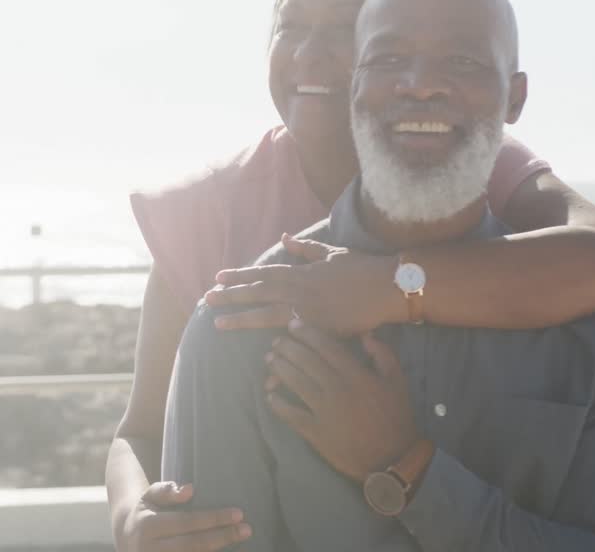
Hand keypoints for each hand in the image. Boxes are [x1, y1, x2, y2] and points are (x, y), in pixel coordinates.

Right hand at [116, 481, 250, 551]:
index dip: (213, 518)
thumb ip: (167, 491)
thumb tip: (190, 490)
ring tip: (241, 545)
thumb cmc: (146, 513)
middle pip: (193, 545)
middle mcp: (151, 548)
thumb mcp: (149, 497)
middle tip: (246, 529)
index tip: (238, 514)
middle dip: (222, 537)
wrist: (126, 540)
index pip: (186, 522)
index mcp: (148, 525)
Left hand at [208, 233, 405, 334]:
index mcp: (300, 272)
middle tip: (206, 299)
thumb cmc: (360, 268)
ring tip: (218, 323)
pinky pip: (293, 341)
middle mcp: (299, 290)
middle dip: (231, 296)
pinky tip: (260, 357)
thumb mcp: (330, 253)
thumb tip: (284, 238)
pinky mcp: (322, 330)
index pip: (263, 273)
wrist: (388, 287)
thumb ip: (304, 248)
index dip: (240, 275)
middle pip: (258, 292)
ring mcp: (309, 311)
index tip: (218, 277)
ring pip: (267, 314)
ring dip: (242, 319)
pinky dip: (278, 349)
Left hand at [263, 320, 418, 481]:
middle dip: (287, 347)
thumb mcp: (397, 381)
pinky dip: (277, 403)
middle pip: (305, 361)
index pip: (326, 347)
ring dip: (279, 368)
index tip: (293, 325)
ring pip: (295, 382)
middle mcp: (337, 389)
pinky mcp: (316, 432)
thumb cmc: (395, 417)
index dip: (307, 333)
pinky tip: (269, 394)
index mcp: (356, 375)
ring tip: (270, 360)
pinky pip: (291, 414)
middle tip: (277, 341)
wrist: (393, 458)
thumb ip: (383, 354)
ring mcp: (324, 411)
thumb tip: (364, 334)